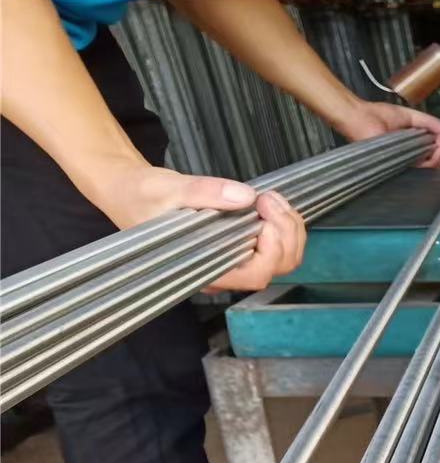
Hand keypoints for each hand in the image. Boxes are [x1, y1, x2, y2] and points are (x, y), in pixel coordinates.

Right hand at [84, 162, 306, 291]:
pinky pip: (275, 247)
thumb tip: (245, 196)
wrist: (127, 192)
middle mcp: (224, 272)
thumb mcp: (168, 189)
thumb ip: (205, 192)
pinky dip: (283, 226)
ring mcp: (233, 262)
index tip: (262, 211)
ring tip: (272, 198)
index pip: (254, 274)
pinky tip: (271, 204)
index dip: (271, 248)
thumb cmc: (141, 196)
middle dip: (285, 232)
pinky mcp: (238, 248)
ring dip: (288, 229)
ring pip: (282, 259)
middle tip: (269, 198)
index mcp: (205, 269)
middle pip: (276, 268)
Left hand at [331, 100, 439, 167]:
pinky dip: (435, 157)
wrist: (359, 118)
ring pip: (435, 166)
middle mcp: (412, 157)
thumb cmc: (378, 115)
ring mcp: (407, 163)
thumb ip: (430, 123)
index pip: (437, 153)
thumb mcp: (410, 116)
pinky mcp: (402, 166)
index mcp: (414, 145)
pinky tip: (435, 147)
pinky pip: (425, 167)